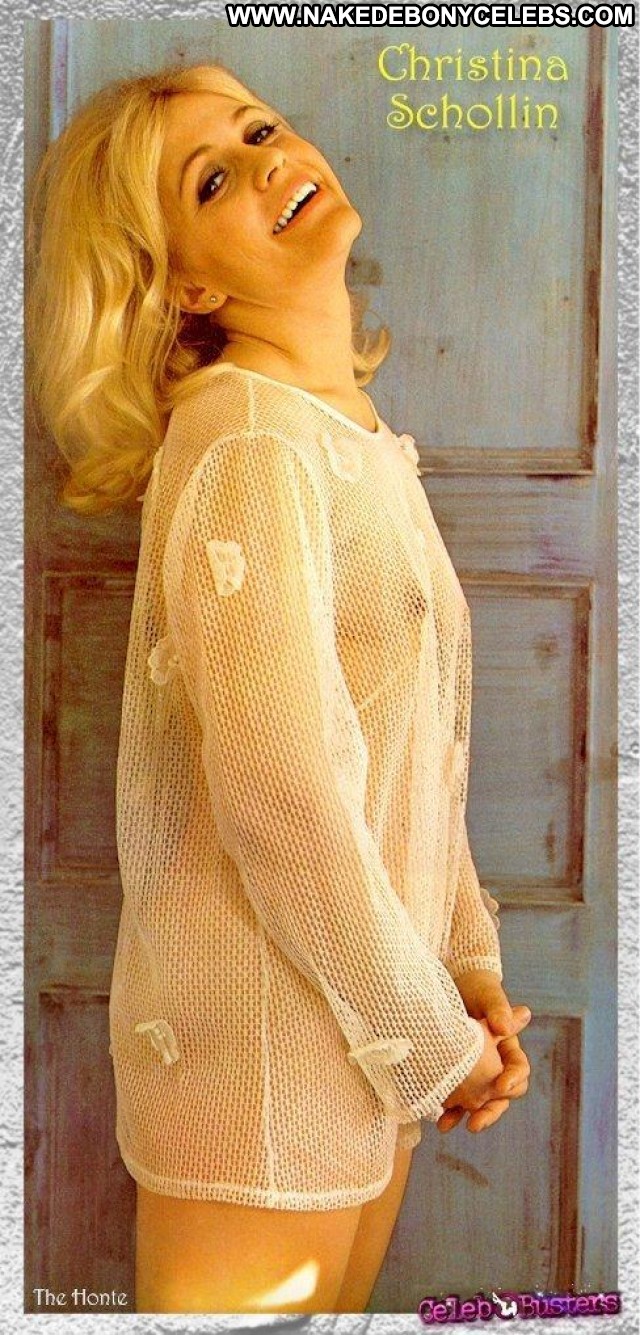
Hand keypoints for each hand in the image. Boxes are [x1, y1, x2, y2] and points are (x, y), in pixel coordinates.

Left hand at [438, 971, 531, 1133]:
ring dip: (467, 1116)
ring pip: (478, 1102)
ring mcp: (474, 1072)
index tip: (500, 1086)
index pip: (518, 1069)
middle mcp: (494, 1064)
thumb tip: (505, 1026)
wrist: (446, 986)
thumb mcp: (486, 994)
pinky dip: (447, 1110)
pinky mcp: (455, 1075)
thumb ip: (497, 1009)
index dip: (512, 1079)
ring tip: (449, 1126)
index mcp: (508, 1046)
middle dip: (491, 1110)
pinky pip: (456, 1098)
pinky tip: (437, 1119)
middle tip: (477, 1122)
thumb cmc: (474, 986)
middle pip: (501, 1095)